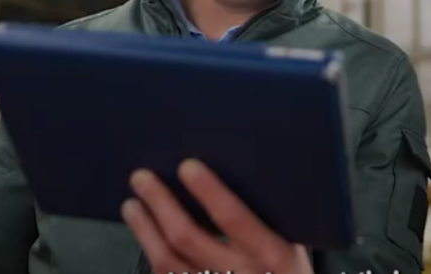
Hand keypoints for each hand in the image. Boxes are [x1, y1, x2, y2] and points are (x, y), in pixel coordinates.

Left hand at [122, 159, 312, 273]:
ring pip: (168, 262)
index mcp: (273, 256)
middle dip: (161, 204)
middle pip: (189, 238)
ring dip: (146, 230)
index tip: (187, 166)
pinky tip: (146, 238)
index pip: (234, 219)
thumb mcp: (298, 249)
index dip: (209, 191)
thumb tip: (245, 173)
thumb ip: (274, 220)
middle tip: (142, 178)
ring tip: (132, 205)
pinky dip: (152, 255)